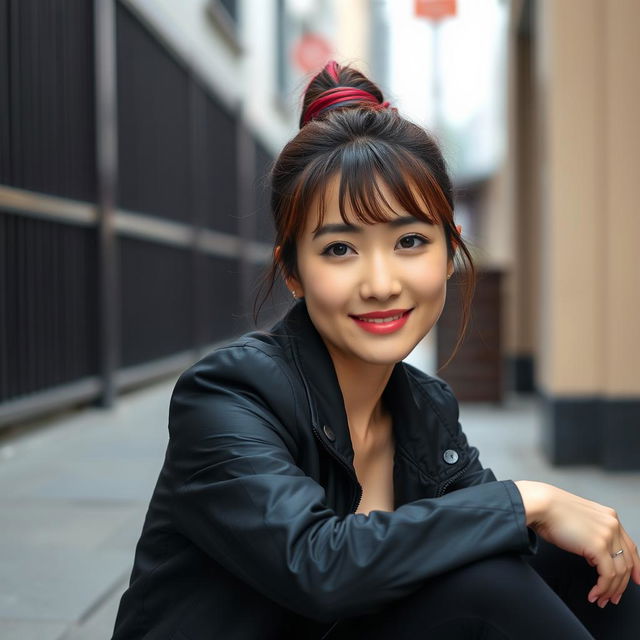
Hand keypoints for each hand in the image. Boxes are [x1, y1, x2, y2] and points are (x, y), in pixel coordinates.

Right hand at [515, 480, 639, 607]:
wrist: (541, 505)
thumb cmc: (550, 510)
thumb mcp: (579, 521)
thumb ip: (591, 536)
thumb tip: (593, 556)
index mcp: (609, 516)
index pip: (629, 546)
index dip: (634, 567)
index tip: (634, 579)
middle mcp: (612, 525)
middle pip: (626, 562)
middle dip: (621, 585)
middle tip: (613, 597)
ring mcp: (607, 535)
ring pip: (619, 572)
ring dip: (610, 590)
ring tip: (601, 599)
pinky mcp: (598, 546)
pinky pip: (607, 575)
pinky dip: (602, 588)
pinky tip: (594, 594)